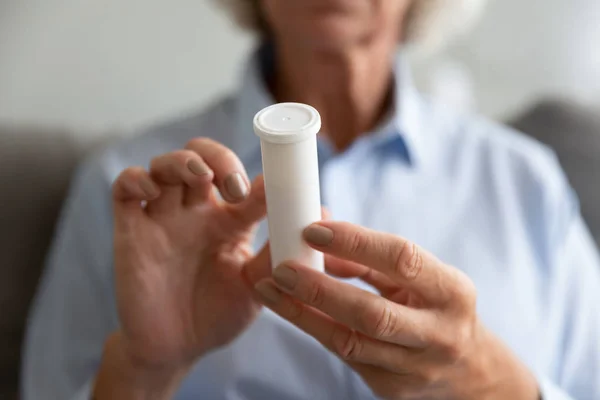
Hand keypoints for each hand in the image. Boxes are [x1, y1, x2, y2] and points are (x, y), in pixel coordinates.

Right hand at [110, 138, 268, 370]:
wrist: (175, 350)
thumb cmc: (218, 316)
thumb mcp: (256, 287)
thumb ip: (277, 255)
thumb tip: (314, 222)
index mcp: (230, 222)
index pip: (246, 182)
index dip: (260, 177)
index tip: (275, 188)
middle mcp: (197, 212)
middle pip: (203, 156)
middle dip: (219, 159)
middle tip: (235, 188)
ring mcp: (163, 218)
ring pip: (165, 165)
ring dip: (184, 160)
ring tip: (202, 177)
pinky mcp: (131, 230)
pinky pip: (125, 188)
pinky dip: (136, 179)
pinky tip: (153, 191)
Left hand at [251, 221, 538, 399]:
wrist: (468, 370)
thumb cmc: (436, 308)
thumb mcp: (417, 278)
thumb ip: (372, 261)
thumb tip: (320, 243)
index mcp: (452, 292)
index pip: (402, 260)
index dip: (355, 242)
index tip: (313, 229)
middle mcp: (440, 333)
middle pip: (372, 313)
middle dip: (320, 288)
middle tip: (282, 267)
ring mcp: (416, 368)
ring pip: (350, 341)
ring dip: (304, 312)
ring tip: (272, 287)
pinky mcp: (392, 388)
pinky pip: (344, 356)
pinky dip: (313, 329)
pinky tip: (289, 309)